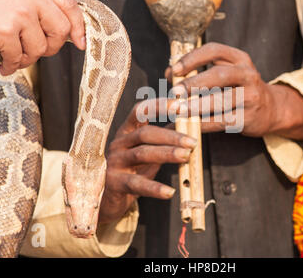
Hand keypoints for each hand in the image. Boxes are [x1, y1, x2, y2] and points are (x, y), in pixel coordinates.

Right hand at [0, 0, 85, 74]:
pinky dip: (11, 65)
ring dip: (27, 58)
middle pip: (61, 30)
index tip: (80, 42)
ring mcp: (19, 10)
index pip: (70, 6)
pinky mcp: (5, 29)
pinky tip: (3, 64)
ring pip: (40, 47)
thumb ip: (39, 5)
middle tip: (35, 52)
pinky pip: (19, 57)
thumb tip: (67, 30)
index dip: (78, 28)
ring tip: (12, 55)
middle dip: (51, 47)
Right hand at [98, 99, 196, 223]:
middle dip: (170, 136)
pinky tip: (170, 192)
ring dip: (166, 154)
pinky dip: (154, 187)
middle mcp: (119, 144)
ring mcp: (114, 163)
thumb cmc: (133, 170)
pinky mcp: (114, 184)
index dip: (159, 106)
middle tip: (192, 141)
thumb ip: (167, 137)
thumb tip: (194, 123)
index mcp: (127, 132)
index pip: (140, 111)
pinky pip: (136, 184)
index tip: (180, 104)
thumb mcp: (149, 151)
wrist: (108, 199)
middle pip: (145, 133)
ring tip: (186, 156)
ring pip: (141, 154)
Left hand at [165, 42, 302, 139]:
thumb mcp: (225, 72)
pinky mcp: (248, 118)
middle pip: (219, 75)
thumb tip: (169, 72)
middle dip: (194, 83)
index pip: (214, 50)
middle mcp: (248, 75)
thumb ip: (198, 69)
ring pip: (220, 101)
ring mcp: (250, 97)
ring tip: (177, 110)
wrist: (271, 109)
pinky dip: (201, 124)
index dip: (193, 58)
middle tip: (174, 92)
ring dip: (195, 106)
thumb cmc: (238, 87)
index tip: (174, 69)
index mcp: (240, 59)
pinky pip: (221, 121)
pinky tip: (186, 125)